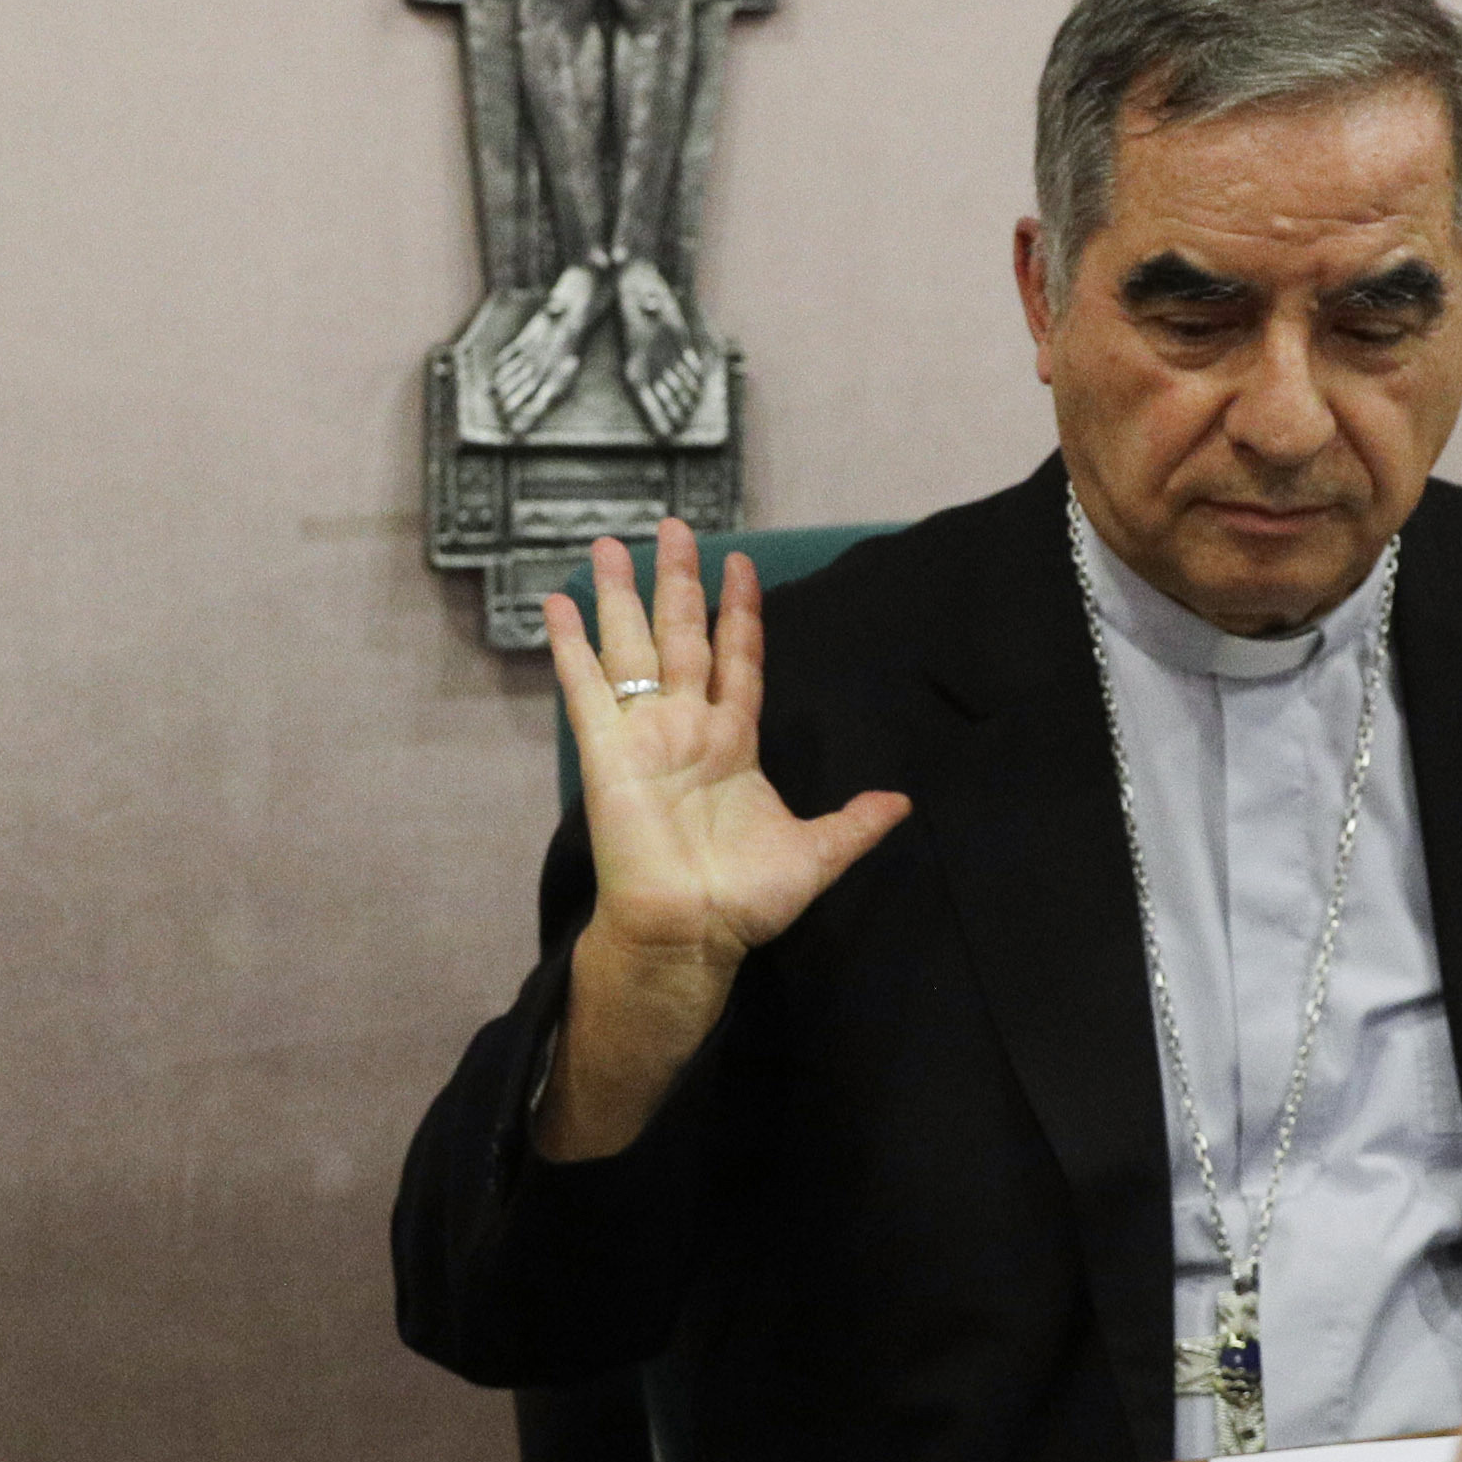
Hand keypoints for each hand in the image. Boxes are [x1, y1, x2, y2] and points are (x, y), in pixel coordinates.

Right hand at [534, 520, 909, 1158]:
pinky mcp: (606, 753)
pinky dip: (570, 647)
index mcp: (734, 742)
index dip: (739, 612)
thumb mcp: (816, 854)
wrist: (690, 935)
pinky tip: (557, 604)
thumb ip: (855, 823)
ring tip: (607, 544)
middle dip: (677, 580)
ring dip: (619, 596)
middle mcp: (687, 726)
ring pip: (632, 647)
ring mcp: (644, 735)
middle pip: (682, 635)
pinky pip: (585, 689)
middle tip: (673, 526)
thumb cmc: (745, 901)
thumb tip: (904, 802)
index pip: (737, 658)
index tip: (742, 566)